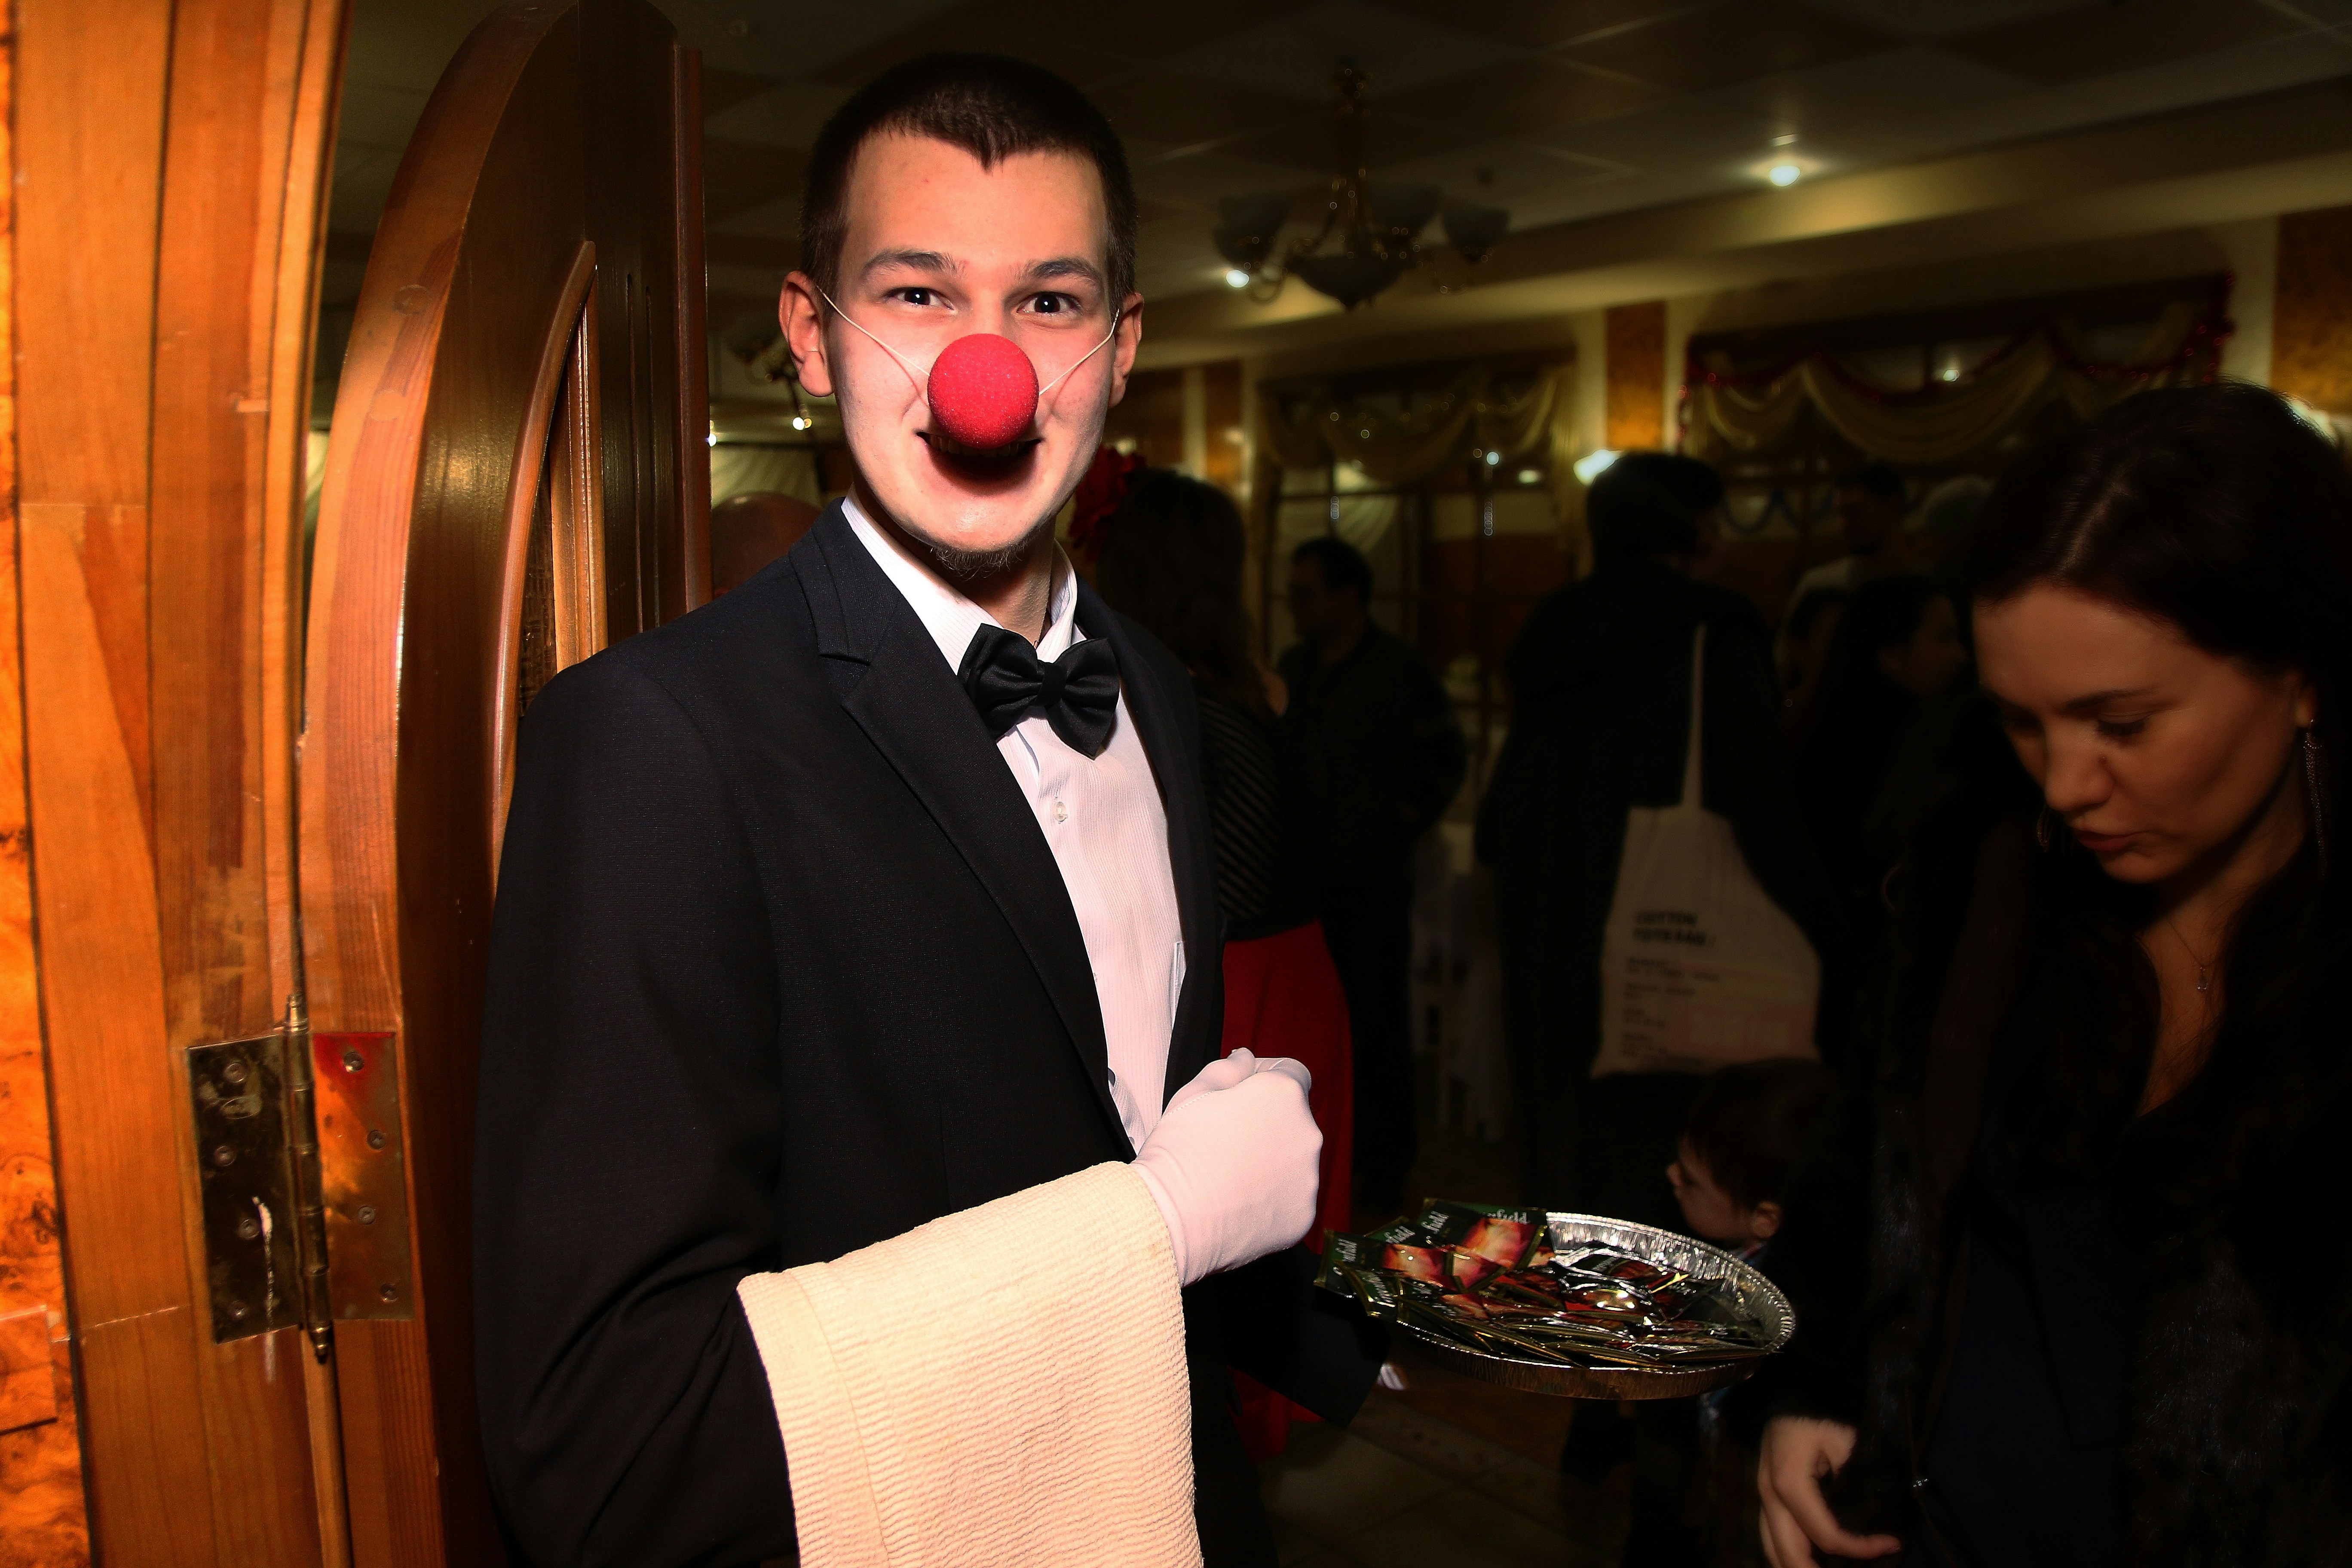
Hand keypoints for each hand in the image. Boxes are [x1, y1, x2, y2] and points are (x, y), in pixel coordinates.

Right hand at [1132, 1050, 1319, 1285]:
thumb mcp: (1194, 1093)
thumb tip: (1245, 1058)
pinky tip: (1237, 1202)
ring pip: (1293, 1160)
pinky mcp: (1303, 1215)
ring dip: (1270, 1160)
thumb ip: (1227, 1069)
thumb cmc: (1179, 1151)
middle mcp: (1307, 1133)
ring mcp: (1309, 1178)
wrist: (1171, 1219)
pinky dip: (1271, 1198)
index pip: (1291, 1072)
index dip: (1265, 1075)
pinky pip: (1291, 1198)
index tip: (1242, 1090)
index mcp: (1283, 1095)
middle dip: (1266, 1121)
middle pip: (1293, 1118)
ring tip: (1228, 1175)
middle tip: (1225, 1137)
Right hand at [1757, 1417, 1900, 1566]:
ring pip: (1772, 1551)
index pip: (1827, 1536)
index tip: (1892, 1543)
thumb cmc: (1819, 1412)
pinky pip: (1772, 1538)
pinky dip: (1790, 1555)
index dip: (1862, 1549)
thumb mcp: (1845, 1440)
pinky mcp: (1766, 1498)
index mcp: (1789, 1484)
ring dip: (1798, 1567)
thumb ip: (1856, 1478)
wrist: (1791, 1392)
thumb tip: (1878, 1518)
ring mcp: (1763, 1499)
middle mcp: (1769, 1497)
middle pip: (1790, 1556)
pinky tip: (1812, 1561)